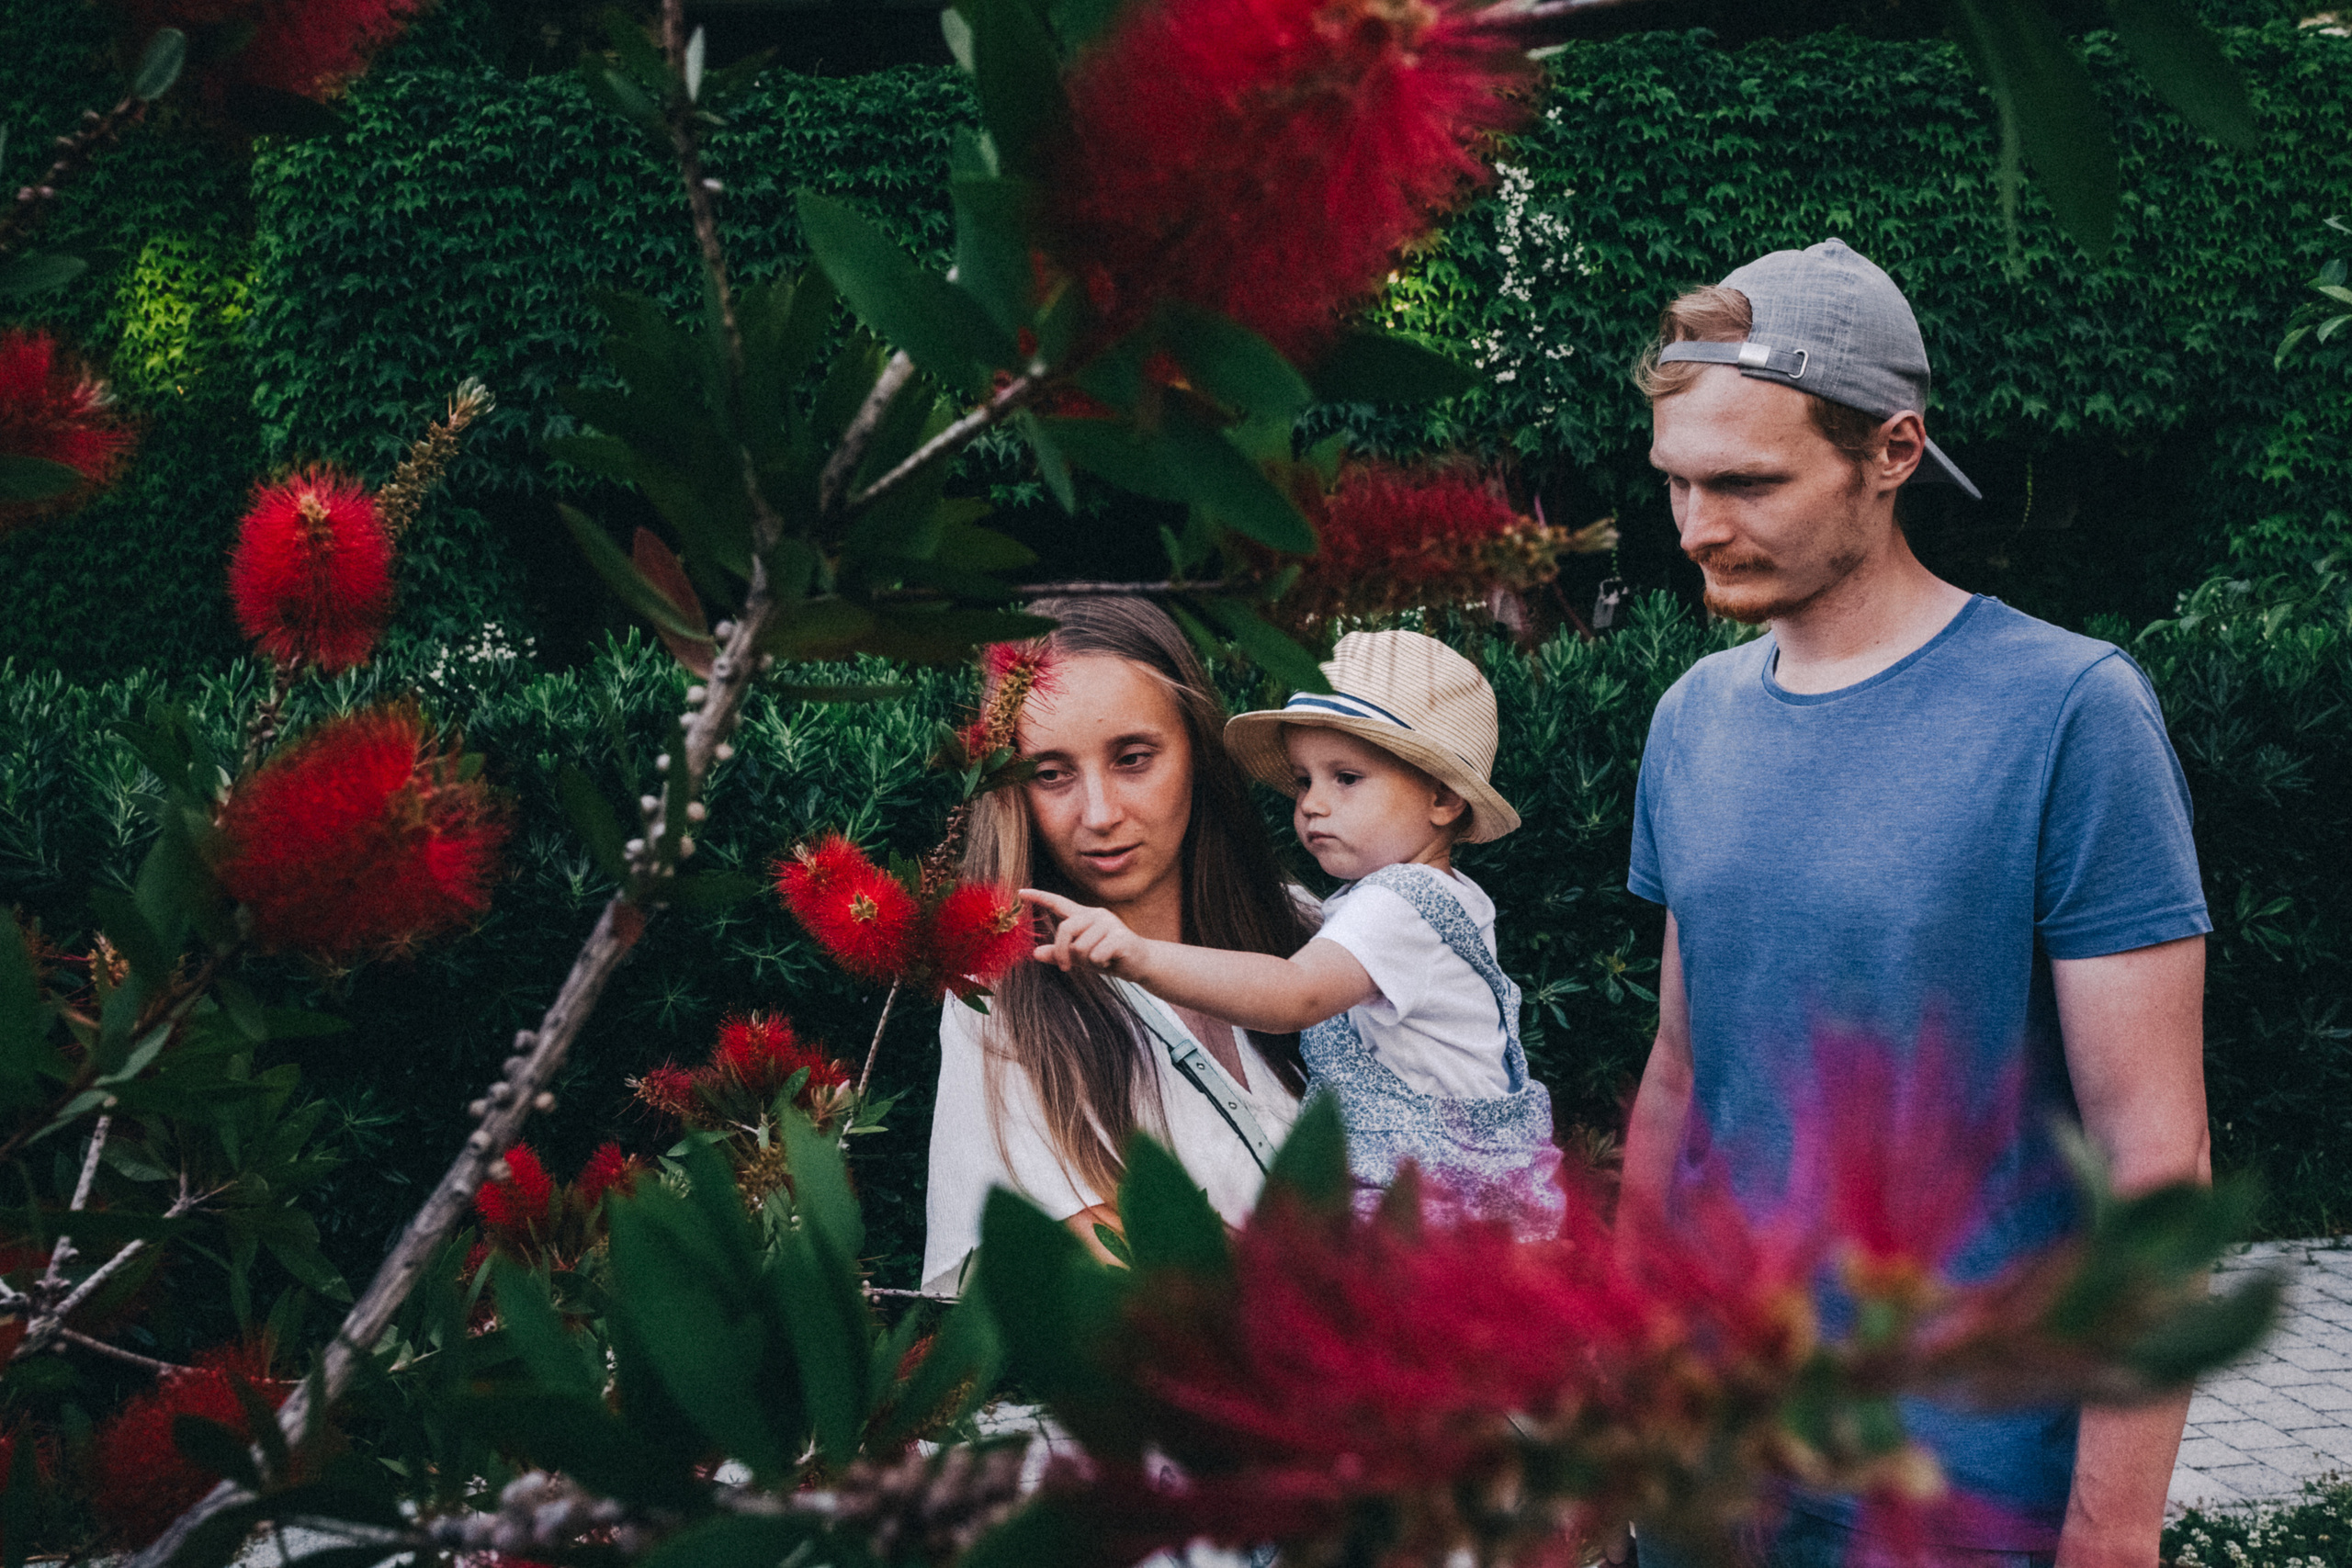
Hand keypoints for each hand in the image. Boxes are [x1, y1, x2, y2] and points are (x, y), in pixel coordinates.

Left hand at [1020, 888, 1149, 977]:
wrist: (1140, 964)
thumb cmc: (1108, 958)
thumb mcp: (1080, 957)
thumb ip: (1060, 953)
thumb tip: (1035, 953)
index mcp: (1085, 916)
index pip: (1059, 903)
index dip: (1040, 897)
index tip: (1021, 893)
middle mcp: (1096, 914)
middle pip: (1065, 929)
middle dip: (1062, 952)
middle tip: (1066, 967)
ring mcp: (1109, 924)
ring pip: (1081, 946)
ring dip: (1086, 961)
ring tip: (1100, 959)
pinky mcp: (1120, 937)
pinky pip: (1096, 955)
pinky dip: (1099, 964)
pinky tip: (1111, 960)